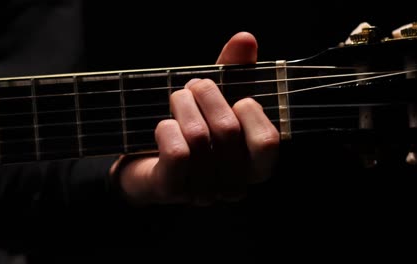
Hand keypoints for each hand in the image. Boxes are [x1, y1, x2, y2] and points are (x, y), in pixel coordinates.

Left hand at [110, 32, 279, 205]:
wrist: (148, 163)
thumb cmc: (191, 129)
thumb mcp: (217, 99)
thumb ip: (236, 72)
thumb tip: (245, 39)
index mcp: (253, 166)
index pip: (267, 142)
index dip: (250, 111)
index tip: (237, 99)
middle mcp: (233, 185)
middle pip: (228, 130)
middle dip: (206, 94)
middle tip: (193, 86)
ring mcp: (203, 192)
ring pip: (198, 136)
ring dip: (182, 104)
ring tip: (177, 99)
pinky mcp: (172, 190)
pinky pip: (176, 151)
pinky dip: (167, 127)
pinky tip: (164, 126)